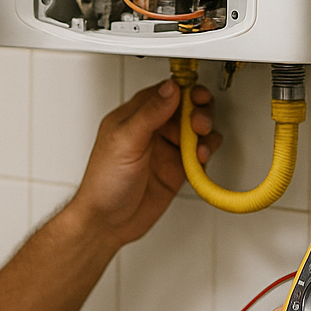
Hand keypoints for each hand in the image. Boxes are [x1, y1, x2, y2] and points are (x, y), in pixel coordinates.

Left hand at [66, 80, 219, 248]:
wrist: (107, 222)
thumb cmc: (104, 183)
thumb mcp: (125, 141)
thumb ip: (150, 113)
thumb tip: (170, 88)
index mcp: (134, 117)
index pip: (165, 92)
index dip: (184, 91)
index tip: (197, 96)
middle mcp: (152, 130)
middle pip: (186, 108)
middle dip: (199, 112)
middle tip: (199, 124)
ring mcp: (166, 149)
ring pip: (196, 130)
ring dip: (205, 134)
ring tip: (200, 147)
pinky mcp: (178, 169)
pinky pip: (200, 154)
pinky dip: (206, 154)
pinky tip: (200, 160)